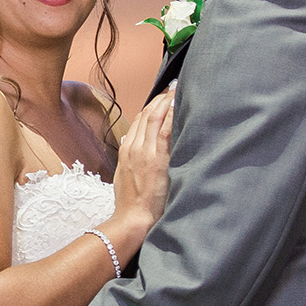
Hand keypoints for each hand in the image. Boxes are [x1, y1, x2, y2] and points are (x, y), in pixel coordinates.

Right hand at [111, 85, 174, 246]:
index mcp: (126, 150)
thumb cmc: (132, 202)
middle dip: (161, 98)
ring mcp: (144, 152)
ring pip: (154, 118)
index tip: (164, 97)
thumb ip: (131, 158)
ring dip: (167, 102)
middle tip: (175, 87)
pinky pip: (164, 131)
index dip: (152, 105)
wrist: (133, 218)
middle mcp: (133, 147)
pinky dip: (171, 116)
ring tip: (179, 90)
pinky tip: (179, 106)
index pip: (140, 119)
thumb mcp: (126, 175)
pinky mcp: (156, 160)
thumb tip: (134, 143)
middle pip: (147, 114)